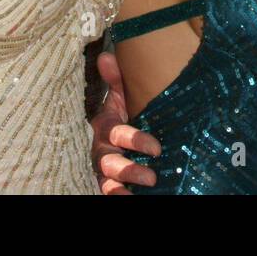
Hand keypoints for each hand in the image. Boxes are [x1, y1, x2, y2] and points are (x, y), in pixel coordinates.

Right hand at [90, 51, 159, 193]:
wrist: (115, 131)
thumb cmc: (122, 110)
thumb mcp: (120, 95)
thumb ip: (116, 79)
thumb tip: (106, 56)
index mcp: (104, 126)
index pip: (116, 134)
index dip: (135, 141)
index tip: (156, 149)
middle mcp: (100, 148)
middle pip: (108, 162)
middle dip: (128, 170)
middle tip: (151, 176)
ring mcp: (101, 167)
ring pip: (106, 180)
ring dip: (121, 187)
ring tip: (145, 189)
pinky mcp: (104, 180)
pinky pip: (105, 191)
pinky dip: (116, 195)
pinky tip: (130, 199)